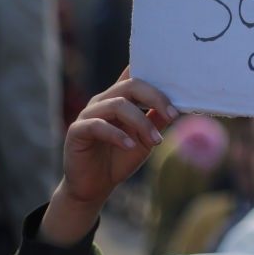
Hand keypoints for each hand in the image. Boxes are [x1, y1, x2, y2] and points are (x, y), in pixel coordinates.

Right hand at [40, 68, 177, 245]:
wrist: (96, 186)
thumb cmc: (121, 158)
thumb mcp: (146, 139)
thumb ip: (157, 120)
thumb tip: (176, 106)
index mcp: (120, 99)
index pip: (133, 74)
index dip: (150, 69)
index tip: (175, 78)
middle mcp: (103, 101)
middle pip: (130, 85)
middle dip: (156, 98)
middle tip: (172, 115)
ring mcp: (88, 114)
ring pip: (118, 105)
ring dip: (141, 122)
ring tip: (155, 141)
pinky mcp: (77, 131)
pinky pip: (97, 125)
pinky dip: (117, 135)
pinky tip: (130, 146)